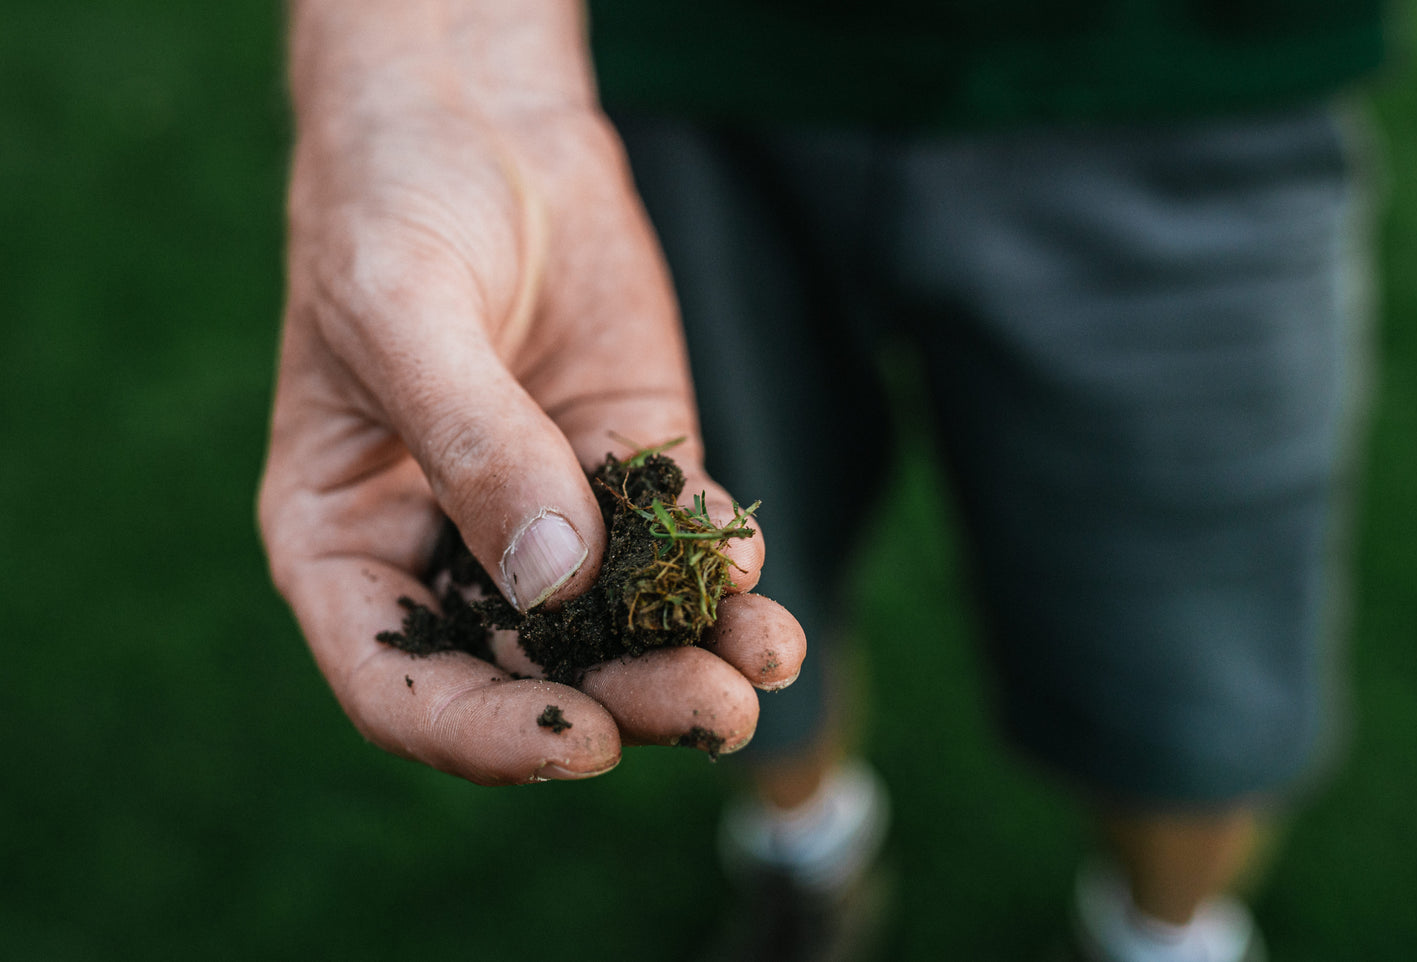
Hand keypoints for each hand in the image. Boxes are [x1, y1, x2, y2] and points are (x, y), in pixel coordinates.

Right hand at [259, 0, 804, 784]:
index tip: (579, 742)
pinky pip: (673, 542)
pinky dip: (718, 571)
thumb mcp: (403, 313)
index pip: (401, 682)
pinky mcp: (624, 468)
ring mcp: (545, 517)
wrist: (480, 126)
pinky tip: (752, 572)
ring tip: (766, 660)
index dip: (485, 732)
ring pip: (618, 625)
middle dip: (626, 701)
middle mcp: (446, 551)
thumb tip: (557, 580)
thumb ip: (472, 444)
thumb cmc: (393, 208)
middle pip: (531, 669)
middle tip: (715, 707)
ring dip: (695, 653)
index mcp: (347, 545)